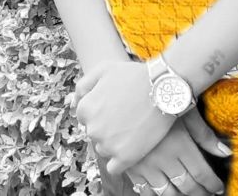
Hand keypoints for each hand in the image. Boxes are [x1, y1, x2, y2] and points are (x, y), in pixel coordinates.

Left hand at [74, 59, 175, 174]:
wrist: (163, 88)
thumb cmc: (134, 76)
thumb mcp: (103, 69)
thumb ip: (83, 85)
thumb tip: (73, 104)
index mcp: (86, 109)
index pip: (85, 117)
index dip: (100, 110)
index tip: (114, 106)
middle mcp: (93, 129)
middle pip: (94, 133)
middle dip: (106, 126)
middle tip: (125, 115)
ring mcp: (108, 145)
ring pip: (104, 149)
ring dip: (113, 142)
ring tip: (131, 127)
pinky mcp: (125, 158)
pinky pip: (114, 167)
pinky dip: (120, 160)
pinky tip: (131, 147)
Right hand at [123, 108, 232, 194]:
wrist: (132, 93)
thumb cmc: (162, 97)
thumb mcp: (187, 112)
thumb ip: (205, 135)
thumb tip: (225, 152)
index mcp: (180, 146)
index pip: (201, 173)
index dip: (211, 184)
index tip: (217, 187)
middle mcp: (164, 159)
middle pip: (186, 186)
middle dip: (200, 192)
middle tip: (206, 192)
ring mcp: (145, 165)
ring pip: (167, 192)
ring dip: (180, 195)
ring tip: (187, 193)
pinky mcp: (130, 166)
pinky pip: (144, 190)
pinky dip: (156, 194)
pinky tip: (164, 190)